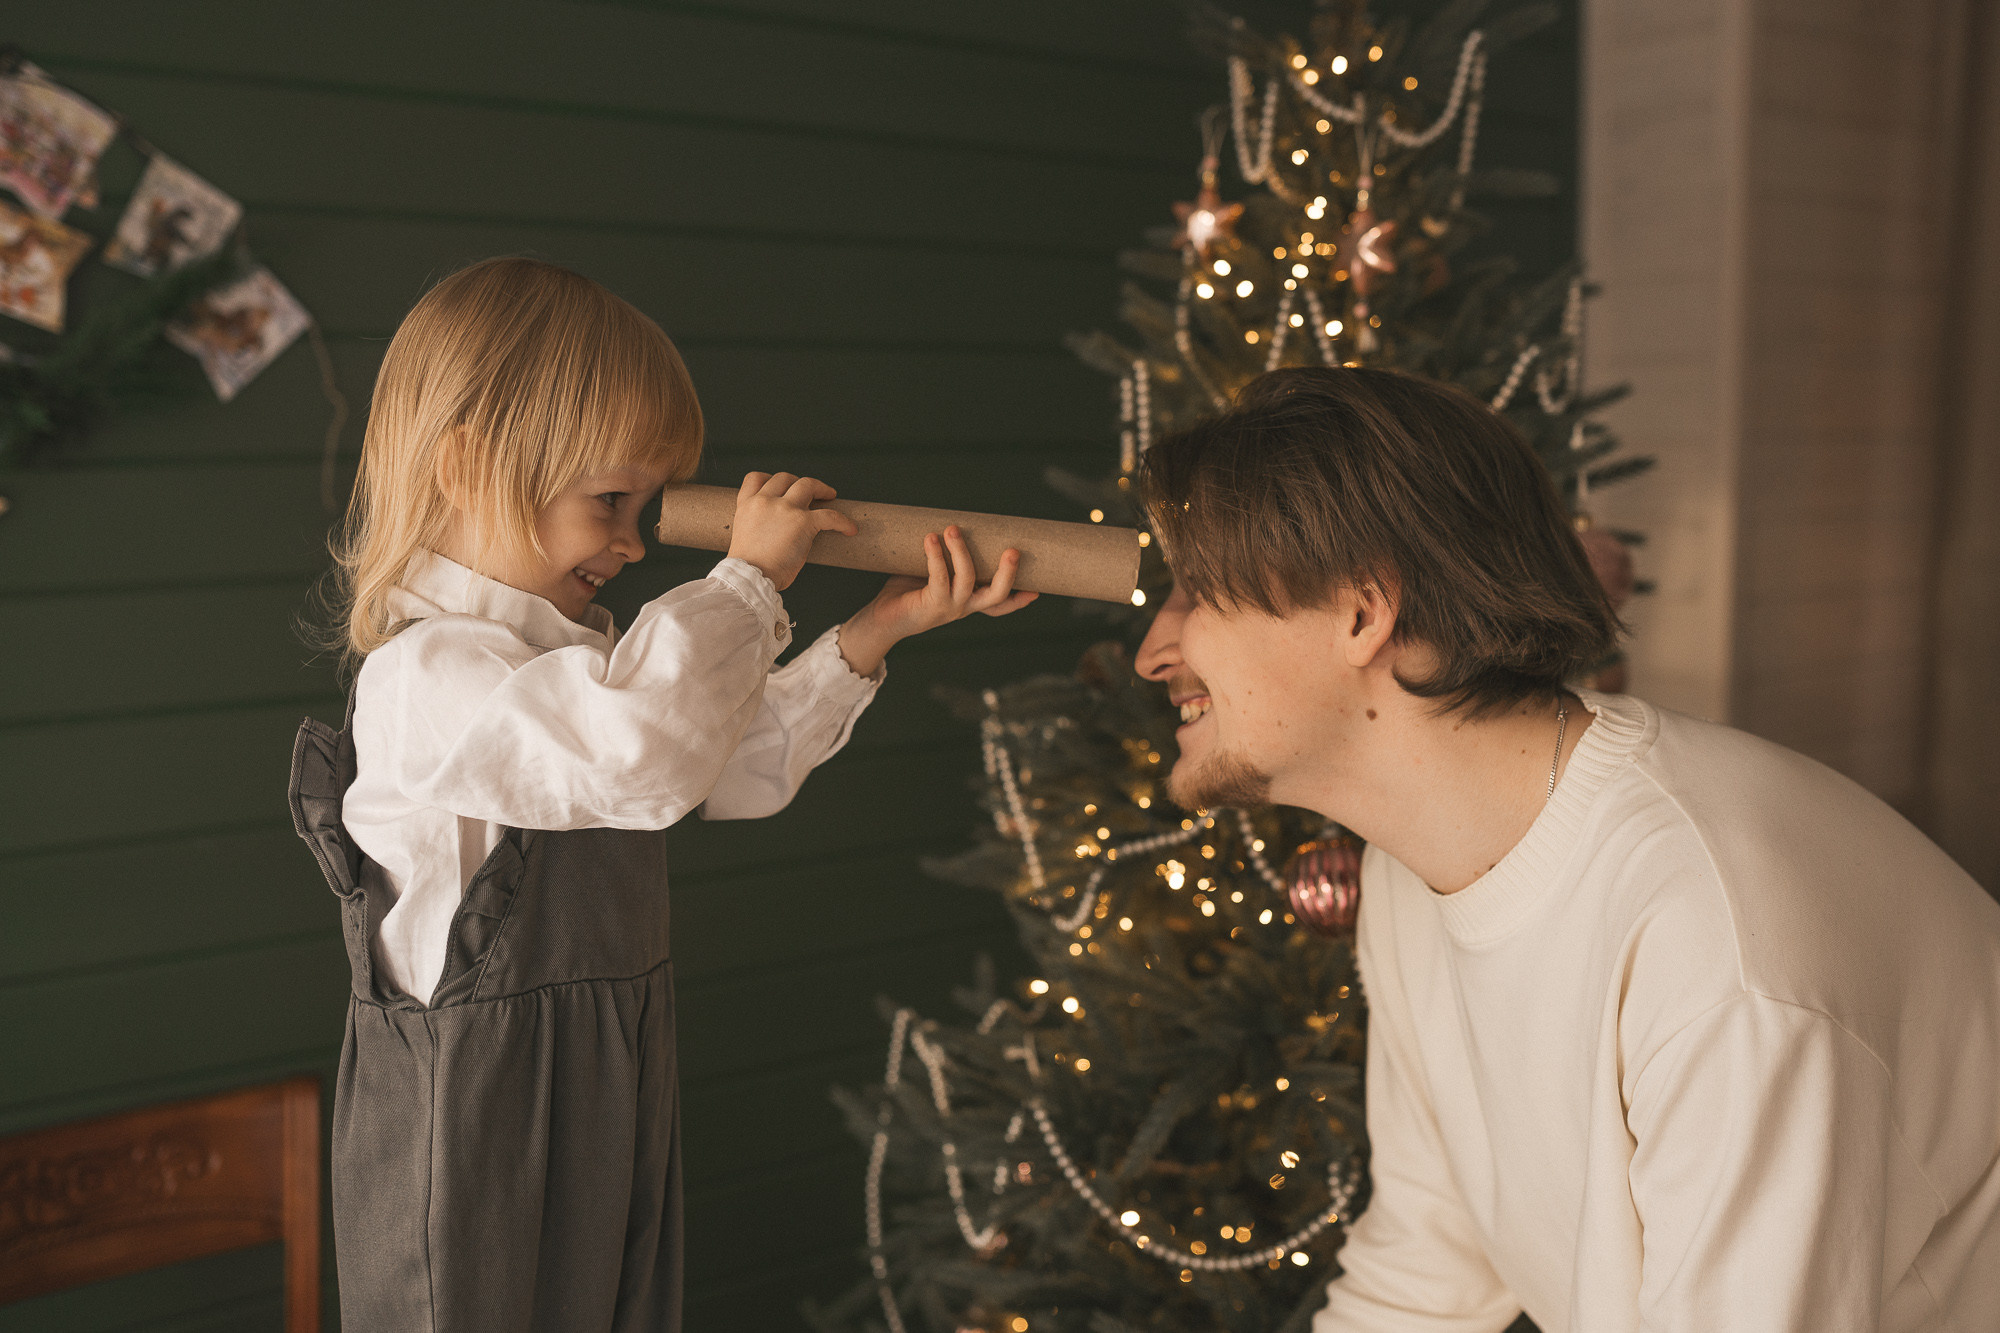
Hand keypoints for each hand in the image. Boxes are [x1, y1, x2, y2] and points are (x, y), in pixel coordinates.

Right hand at [724, 471, 856, 590]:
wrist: (750, 577)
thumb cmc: (748, 569)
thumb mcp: (744, 537)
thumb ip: (757, 528)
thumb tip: (774, 536)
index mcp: (747, 505)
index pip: (755, 479)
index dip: (769, 479)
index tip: (780, 486)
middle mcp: (765, 501)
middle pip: (785, 478)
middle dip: (798, 482)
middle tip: (810, 492)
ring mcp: (785, 509)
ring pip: (808, 485)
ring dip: (822, 488)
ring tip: (831, 496)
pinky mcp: (803, 521)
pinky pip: (830, 515)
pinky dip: (843, 522)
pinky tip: (850, 529)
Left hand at [836, 525, 1038, 676]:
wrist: (881, 619)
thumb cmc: (906, 591)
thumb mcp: (932, 573)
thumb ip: (946, 558)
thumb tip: (953, 523)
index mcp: (968, 602)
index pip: (999, 605)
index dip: (1018, 600)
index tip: (1036, 591)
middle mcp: (963, 607)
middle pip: (995, 596)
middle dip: (1008, 574)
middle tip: (1014, 551)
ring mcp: (949, 609)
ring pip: (967, 580)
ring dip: (961, 552)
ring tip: (953, 530)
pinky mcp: (930, 606)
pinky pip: (938, 578)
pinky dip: (936, 557)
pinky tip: (931, 539)